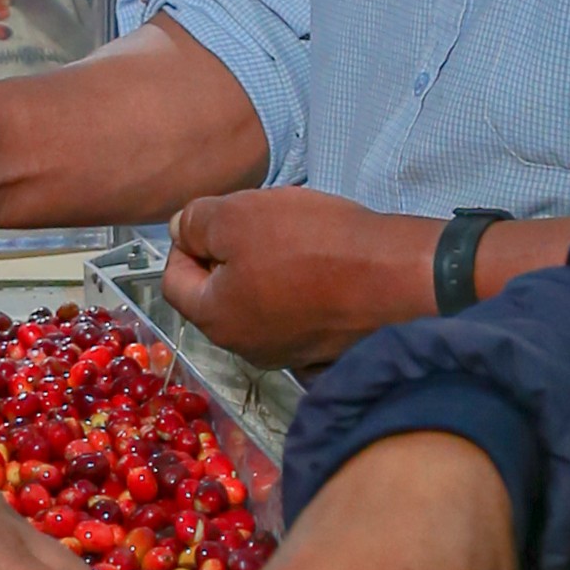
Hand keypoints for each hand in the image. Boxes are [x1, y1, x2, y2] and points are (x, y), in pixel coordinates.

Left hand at [164, 188, 436, 368]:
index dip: (185, 241)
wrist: (395, 278)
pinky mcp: (325, 349)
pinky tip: (319, 266)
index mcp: (215, 320)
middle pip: (217, 294)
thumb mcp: (237, 215)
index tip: (213, 216)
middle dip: (227, 255)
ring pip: (258, 303)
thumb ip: (196, 222)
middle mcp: (246, 348)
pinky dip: (298, 290)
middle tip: (257, 222)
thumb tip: (181, 231)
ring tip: (294, 238)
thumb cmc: (312, 245)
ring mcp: (288, 353)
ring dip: (265, 270)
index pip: (174, 279)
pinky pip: (296, 314)